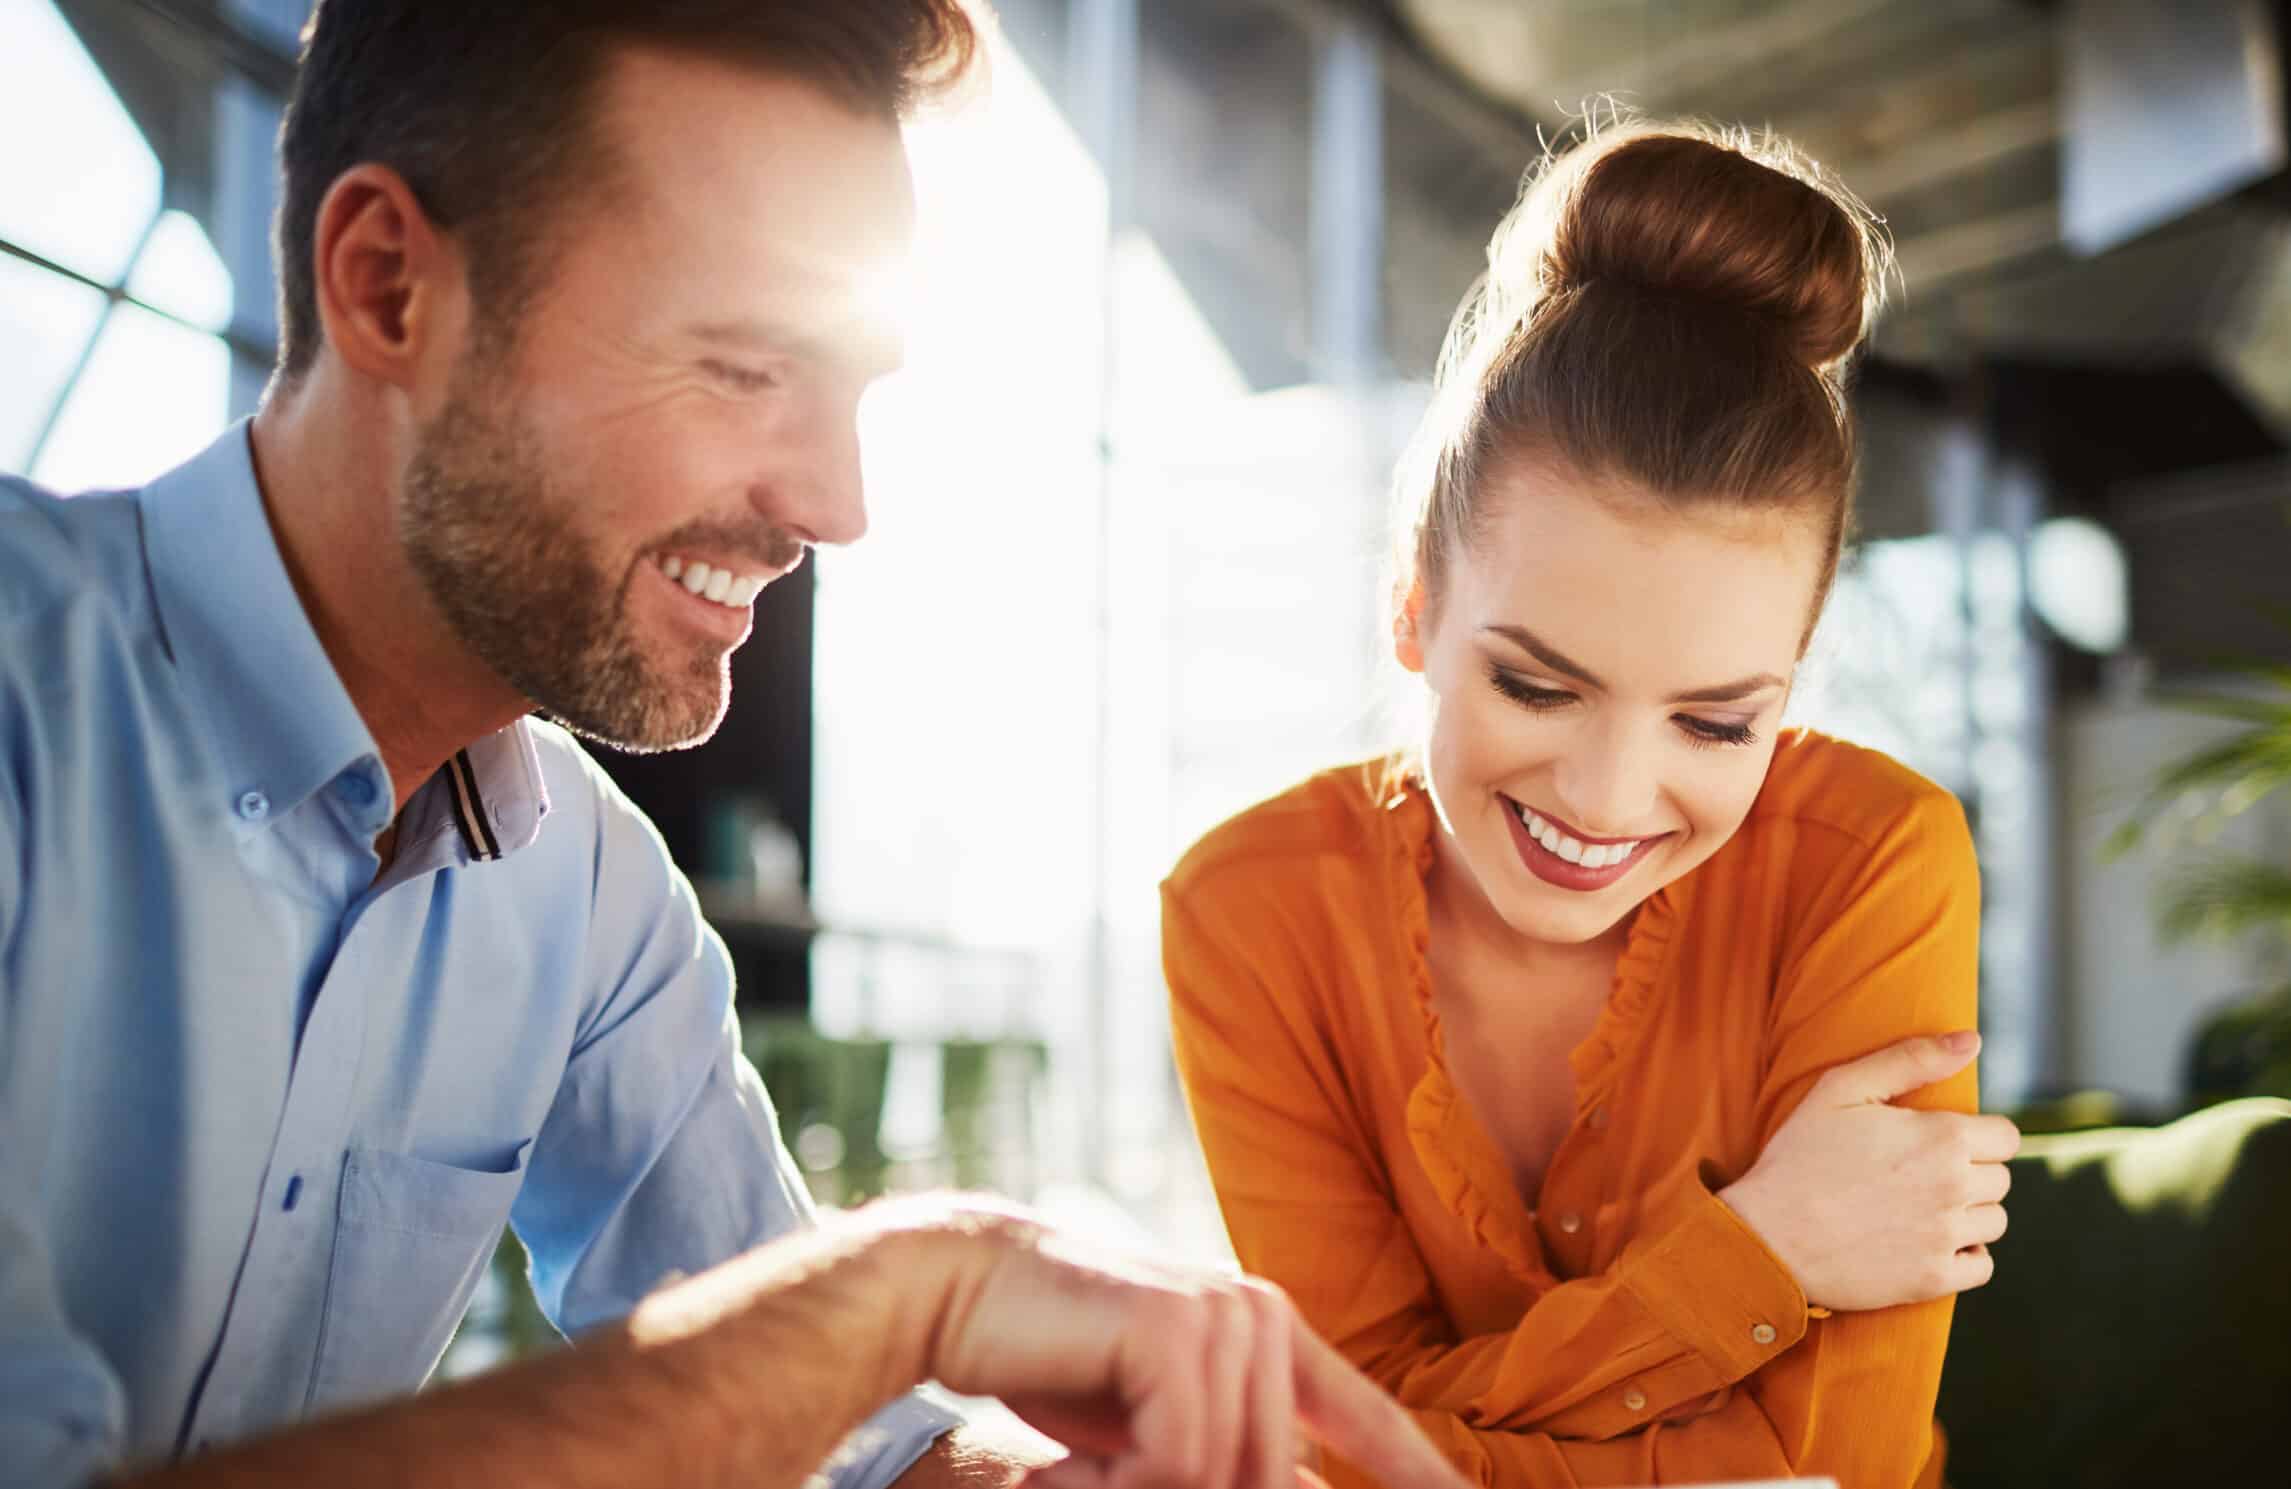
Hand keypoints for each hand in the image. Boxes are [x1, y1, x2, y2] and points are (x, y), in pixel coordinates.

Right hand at [914, 1203, 1469, 1488]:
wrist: (960, 1288)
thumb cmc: (1054, 1361)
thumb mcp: (1158, 1422)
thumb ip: (1227, 1452)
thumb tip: (1300, 1488)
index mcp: (1270, 1330)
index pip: (1366, 1417)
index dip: (1423, 1473)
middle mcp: (1262, 1315)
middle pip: (1272, 1481)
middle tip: (1095, 1472)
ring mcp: (1225, 1317)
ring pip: (1224, 1480)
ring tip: (1073, 1462)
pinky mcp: (1179, 1331)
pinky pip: (1178, 1466)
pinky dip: (1112, 1483)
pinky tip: (1063, 1454)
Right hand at [1719, 1032, 2019, 1310]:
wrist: (1767, 1234)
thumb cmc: (1799, 1155)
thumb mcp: (1842, 1088)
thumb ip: (1911, 1059)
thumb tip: (1972, 1040)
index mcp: (1942, 1137)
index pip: (2006, 1137)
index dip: (1978, 1135)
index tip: (1944, 1141)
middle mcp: (1955, 1187)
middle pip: (2002, 1179)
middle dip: (1971, 1172)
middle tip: (1921, 1174)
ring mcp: (1946, 1237)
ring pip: (1995, 1222)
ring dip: (1969, 1214)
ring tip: (1922, 1208)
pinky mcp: (1933, 1278)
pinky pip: (1982, 1266)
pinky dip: (1965, 1256)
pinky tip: (1928, 1241)